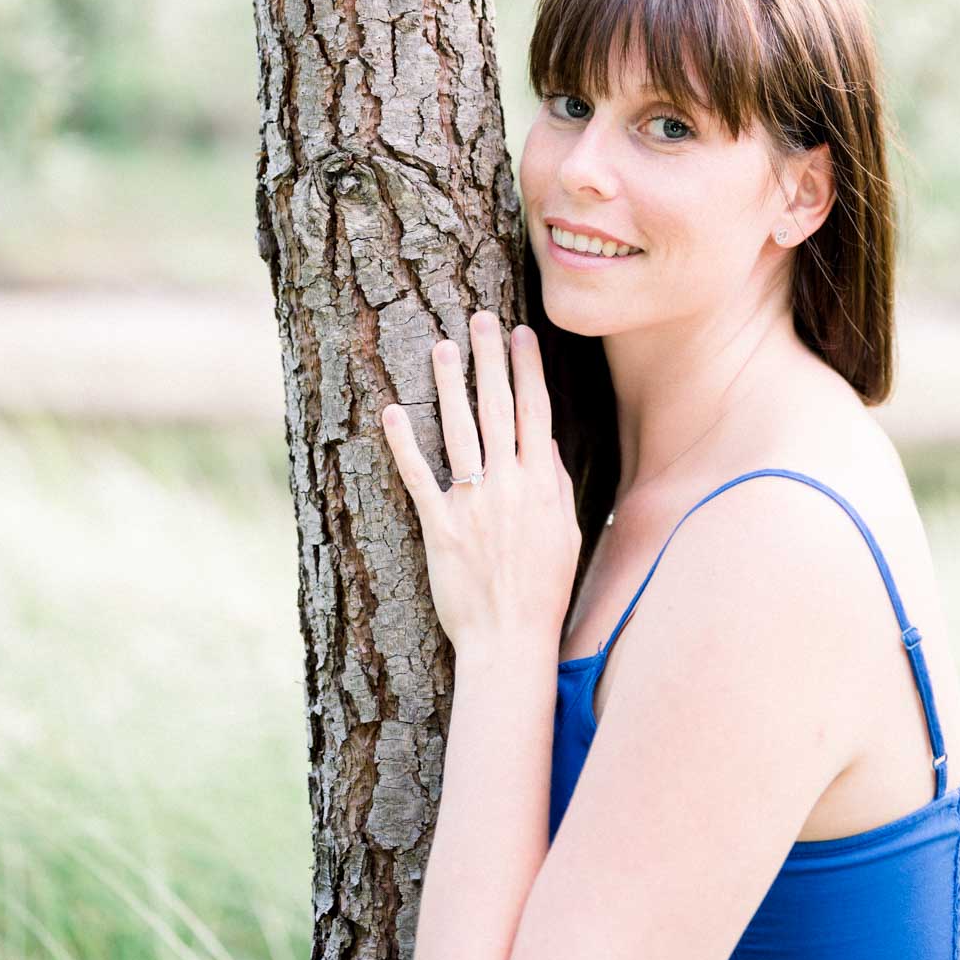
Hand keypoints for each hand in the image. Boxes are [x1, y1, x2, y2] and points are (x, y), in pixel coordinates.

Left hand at [380, 310, 581, 655]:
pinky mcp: (441, 526)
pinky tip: (393, 411)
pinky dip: (404, 444)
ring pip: (460, 432)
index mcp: (541, 485)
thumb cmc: (543, 591)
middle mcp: (509, 486)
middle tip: (480, 319)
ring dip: (450, 385)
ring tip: (440, 346)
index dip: (528, 370)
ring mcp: (473, 504)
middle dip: (489, 360)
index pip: (535, 413)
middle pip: (497, 410)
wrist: (511, 640)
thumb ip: (555, 485)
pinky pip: (419, 477)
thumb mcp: (567, 533)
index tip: (521, 334)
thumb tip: (544, 444)